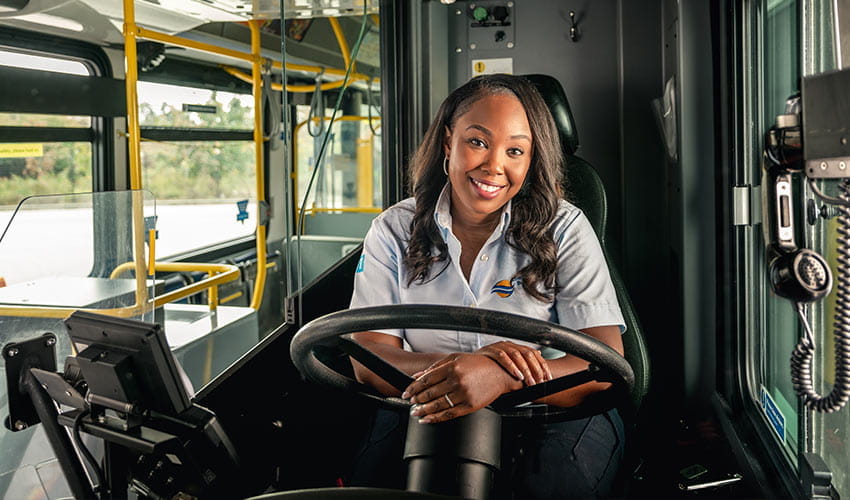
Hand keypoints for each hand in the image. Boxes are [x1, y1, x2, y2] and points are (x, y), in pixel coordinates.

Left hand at [402, 353, 516, 423]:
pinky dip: (436, 418)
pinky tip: (428, 419)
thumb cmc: (477, 364)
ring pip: (438, 405)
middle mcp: (457, 380)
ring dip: (424, 411)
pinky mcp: (470, 405)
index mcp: (451, 367)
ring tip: (416, 413)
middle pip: (430, 393)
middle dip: (417, 400)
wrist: (500, 372)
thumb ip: (435, 366)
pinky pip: (450, 414)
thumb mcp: (455, 358)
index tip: (406, 392)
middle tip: (410, 403)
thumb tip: (417, 376)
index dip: (413, 388)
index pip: (426, 379)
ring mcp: (464, 394)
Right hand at [475, 341, 551, 385]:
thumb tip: (539, 358)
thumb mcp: (508, 363)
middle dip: (536, 369)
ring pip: (517, 355)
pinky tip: (517, 375)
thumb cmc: (490, 366)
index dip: (542, 365)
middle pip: (527, 354)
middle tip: (539, 382)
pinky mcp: (489, 351)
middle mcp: (508, 345)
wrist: (469, 364)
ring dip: (525, 369)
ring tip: (529, 381)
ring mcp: (499, 346)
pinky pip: (503, 357)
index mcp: (515, 347)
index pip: (534, 353)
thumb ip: (522, 361)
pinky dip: (511, 366)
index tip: (547, 378)